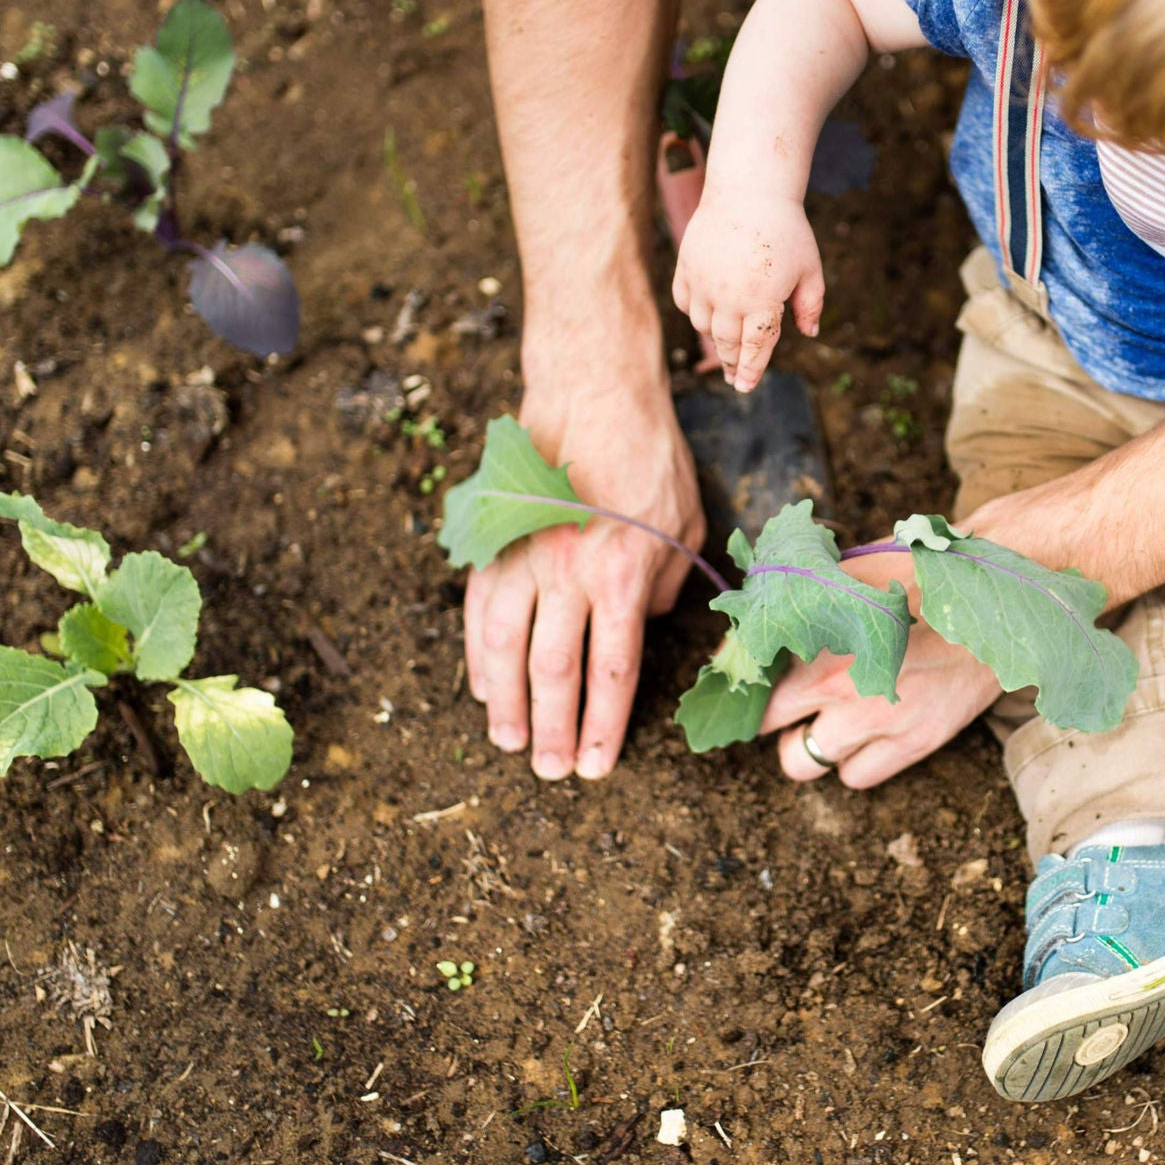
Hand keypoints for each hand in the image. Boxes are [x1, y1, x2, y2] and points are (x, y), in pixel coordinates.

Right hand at [463, 353, 704, 781]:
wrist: (591, 389)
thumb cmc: (649, 455)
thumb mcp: (686, 520)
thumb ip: (669, 582)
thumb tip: (648, 623)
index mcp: (624, 575)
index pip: (612, 672)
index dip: (603, 728)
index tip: (596, 767)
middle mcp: (568, 574)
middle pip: (555, 673)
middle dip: (553, 731)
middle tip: (550, 774)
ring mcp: (524, 557)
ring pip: (505, 649)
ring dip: (506, 704)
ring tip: (510, 744)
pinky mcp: (495, 541)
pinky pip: (479, 610)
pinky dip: (478, 656)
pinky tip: (483, 688)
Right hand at [671, 189, 823, 393]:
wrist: (749, 191)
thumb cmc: (786, 230)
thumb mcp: (809, 268)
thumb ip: (811, 304)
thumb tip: (810, 333)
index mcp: (762, 300)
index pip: (756, 347)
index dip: (751, 370)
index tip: (745, 386)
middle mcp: (729, 296)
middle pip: (727, 343)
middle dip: (733, 362)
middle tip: (736, 377)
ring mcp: (704, 282)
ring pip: (704, 326)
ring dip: (716, 337)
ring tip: (727, 344)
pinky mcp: (687, 267)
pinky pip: (686, 302)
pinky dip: (696, 312)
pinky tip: (708, 316)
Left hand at [758, 551, 1004, 785]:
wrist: (990, 595)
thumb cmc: (917, 574)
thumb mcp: (846, 573)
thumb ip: (795, 603)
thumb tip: (750, 620)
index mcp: (816, 643)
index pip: (752, 683)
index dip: (750, 683)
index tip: (757, 681)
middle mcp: (839, 689)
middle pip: (771, 730)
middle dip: (775, 718)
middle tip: (789, 706)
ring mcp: (876, 720)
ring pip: (806, 763)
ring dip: (808, 744)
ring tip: (823, 722)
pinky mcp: (913, 742)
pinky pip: (856, 776)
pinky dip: (851, 762)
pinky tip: (862, 735)